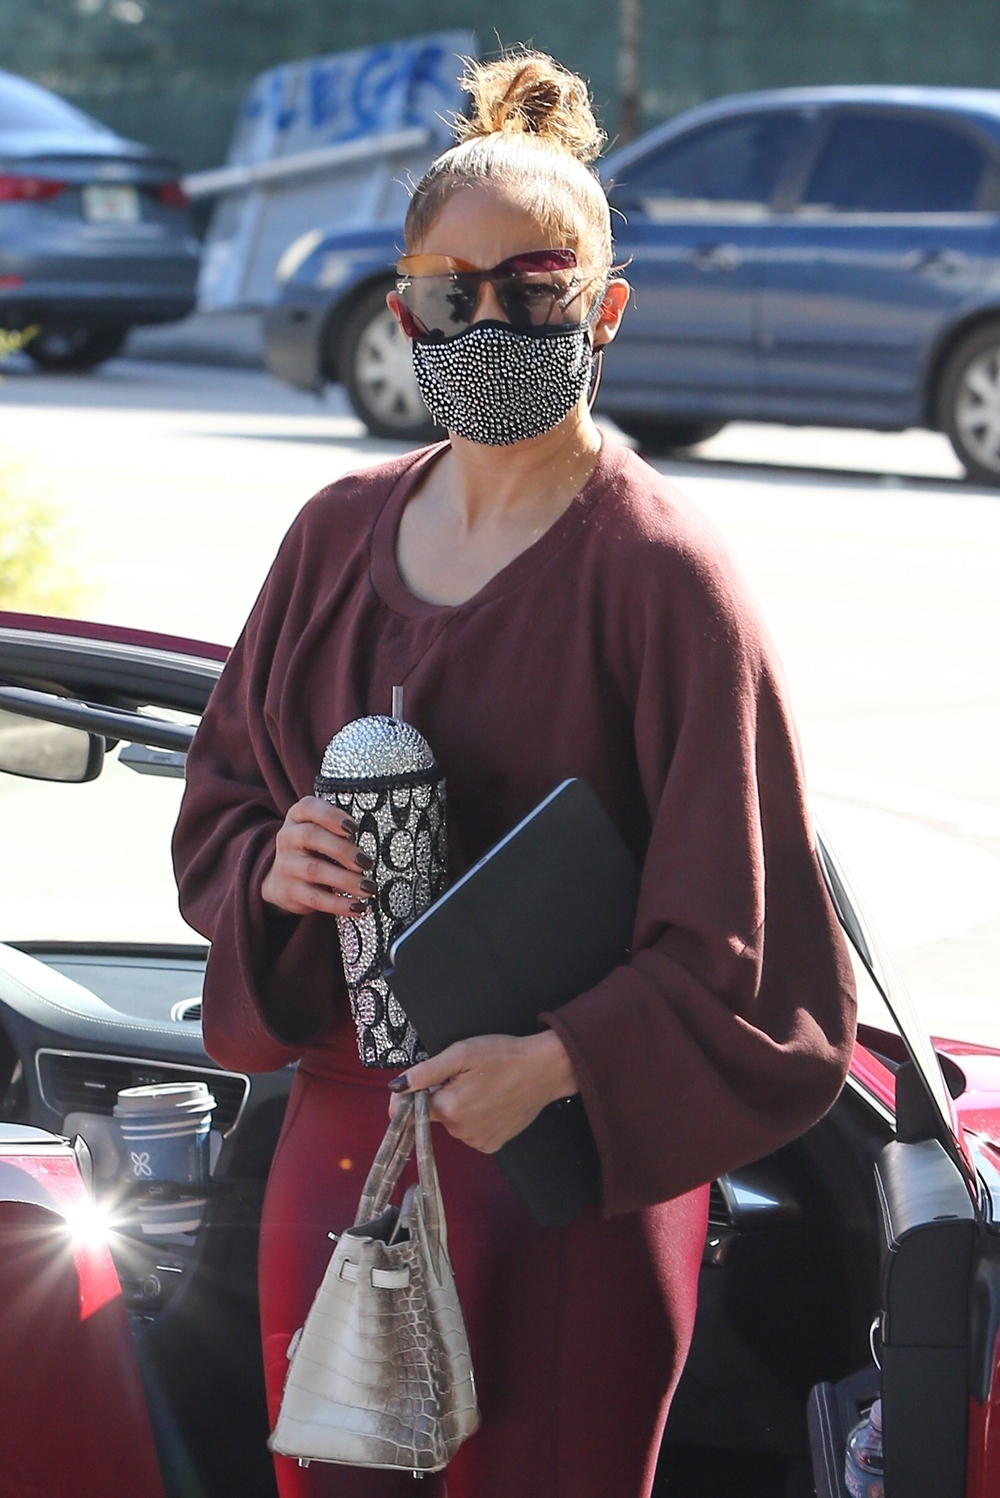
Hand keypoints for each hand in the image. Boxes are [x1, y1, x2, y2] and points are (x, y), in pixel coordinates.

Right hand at [261, 796, 375, 916]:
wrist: (281, 881)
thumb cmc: (311, 851)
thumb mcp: (318, 833)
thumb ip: (339, 830)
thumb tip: (378, 839)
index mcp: (297, 818)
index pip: (308, 807)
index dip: (331, 815)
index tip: (354, 828)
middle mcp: (288, 838)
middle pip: (312, 836)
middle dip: (343, 849)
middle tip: (367, 862)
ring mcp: (286, 865)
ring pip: (315, 869)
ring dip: (346, 879)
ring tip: (368, 887)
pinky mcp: (289, 891)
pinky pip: (316, 898)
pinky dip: (339, 904)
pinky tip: (358, 906)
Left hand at [387, 1031, 578, 1153]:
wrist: (545, 1069)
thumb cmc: (504, 1056)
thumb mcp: (461, 1053)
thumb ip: (425, 1072)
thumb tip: (395, 1087)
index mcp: (449, 1108)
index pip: (410, 1110)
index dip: (410, 1096)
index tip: (422, 1083)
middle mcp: (460, 1131)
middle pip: (434, 1114)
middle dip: (441, 1096)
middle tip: (465, 1076)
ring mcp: (477, 1140)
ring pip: (453, 1124)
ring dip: (459, 1108)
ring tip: (483, 1087)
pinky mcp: (492, 1145)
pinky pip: (471, 1132)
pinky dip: (475, 1119)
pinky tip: (491, 1103)